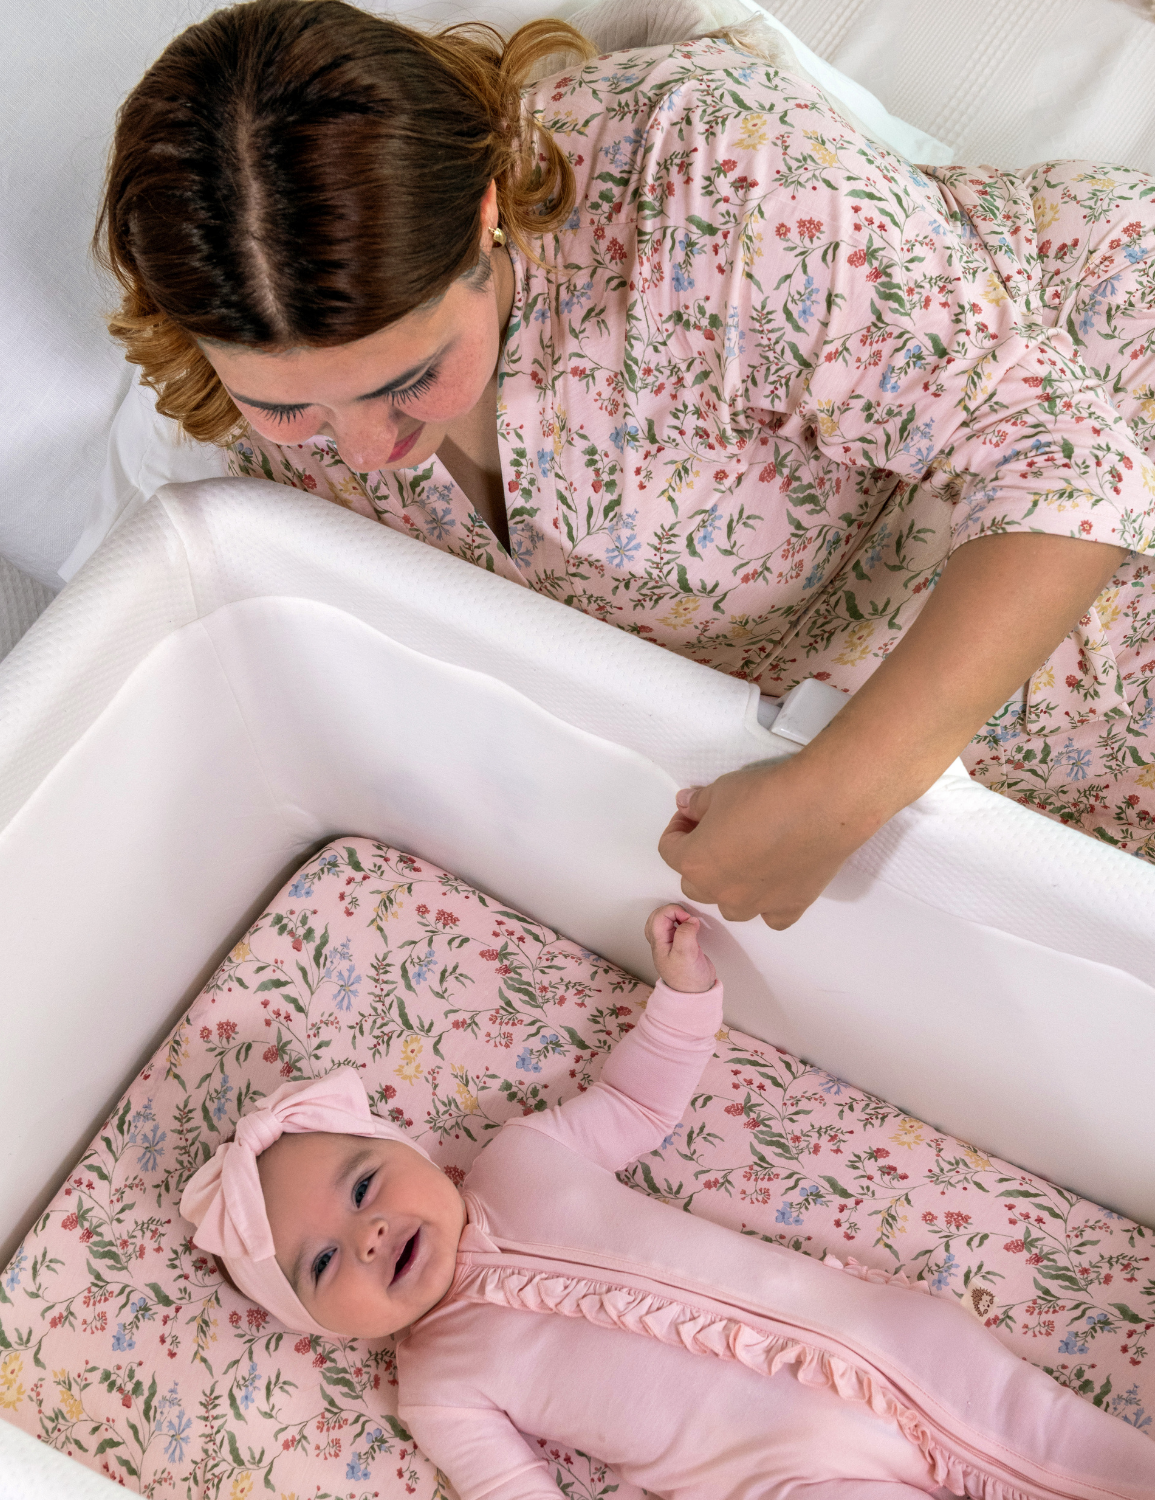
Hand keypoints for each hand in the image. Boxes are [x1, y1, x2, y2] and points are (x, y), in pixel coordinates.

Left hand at [644, 904, 717, 992]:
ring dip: (675, 916)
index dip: (674, 912)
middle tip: (687, 918)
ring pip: (665, 921)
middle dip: (673, 911)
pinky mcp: (680, 945)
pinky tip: (691, 926)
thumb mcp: (686, 954)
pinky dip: (682, 922)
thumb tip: (690, 920)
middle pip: (658, 916)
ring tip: (688, 920)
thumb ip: (686, 934)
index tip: (688, 919)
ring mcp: (670, 943)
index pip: (659, 917)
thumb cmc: (688, 978)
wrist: (695, 993)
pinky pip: (675, 927)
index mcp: (659, 943)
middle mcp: (662, 941)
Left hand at [658, 752, 880, 929]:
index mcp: (696, 862)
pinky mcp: (788, 908)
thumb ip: (697, 803)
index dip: (678, 828)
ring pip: (730, 905)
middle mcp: (721, 891)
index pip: (668, 850)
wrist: (821, 806)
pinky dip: (769, 903)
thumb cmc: (765, 795)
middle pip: (694, 883)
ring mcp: (755, 905)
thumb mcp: (721, 789)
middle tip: (717, 834)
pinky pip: (771, 917)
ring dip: (729, 886)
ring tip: (746, 859)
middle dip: (700, 859)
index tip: (692, 814)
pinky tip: (776, 881)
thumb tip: (686, 804)